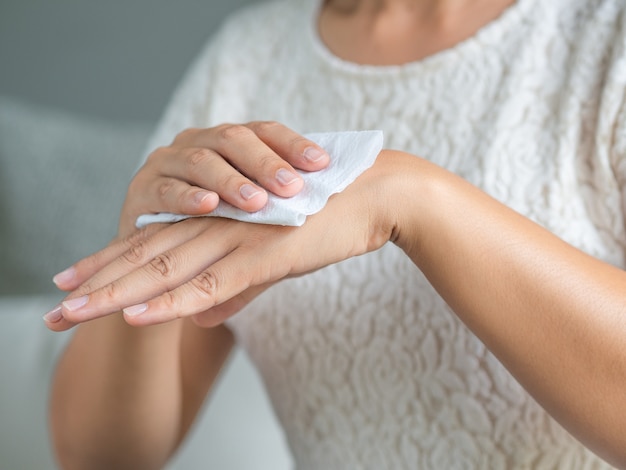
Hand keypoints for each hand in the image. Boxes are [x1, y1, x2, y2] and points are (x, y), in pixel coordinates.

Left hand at [45, 151, 403, 330]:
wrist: (377, 193)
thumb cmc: (330, 219)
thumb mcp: (275, 260)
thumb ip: (234, 289)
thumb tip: (200, 319)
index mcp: (221, 221)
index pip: (155, 243)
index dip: (111, 264)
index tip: (74, 282)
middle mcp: (220, 223)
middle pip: (147, 255)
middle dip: (98, 282)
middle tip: (55, 307)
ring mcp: (239, 235)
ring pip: (166, 268)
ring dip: (116, 293)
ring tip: (72, 313)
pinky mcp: (264, 251)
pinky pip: (210, 281)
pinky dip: (171, 300)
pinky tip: (135, 314)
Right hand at [119, 122, 329, 236]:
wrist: (166, 259)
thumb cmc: (220, 228)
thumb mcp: (254, 210)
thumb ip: (281, 197)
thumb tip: (335, 188)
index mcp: (229, 140)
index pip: (264, 131)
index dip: (293, 144)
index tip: (322, 164)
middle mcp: (198, 142)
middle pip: (234, 139)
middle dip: (265, 163)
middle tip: (292, 187)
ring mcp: (168, 162)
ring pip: (201, 161)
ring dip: (230, 181)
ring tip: (256, 201)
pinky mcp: (142, 189)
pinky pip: (166, 189)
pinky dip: (188, 197)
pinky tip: (208, 206)